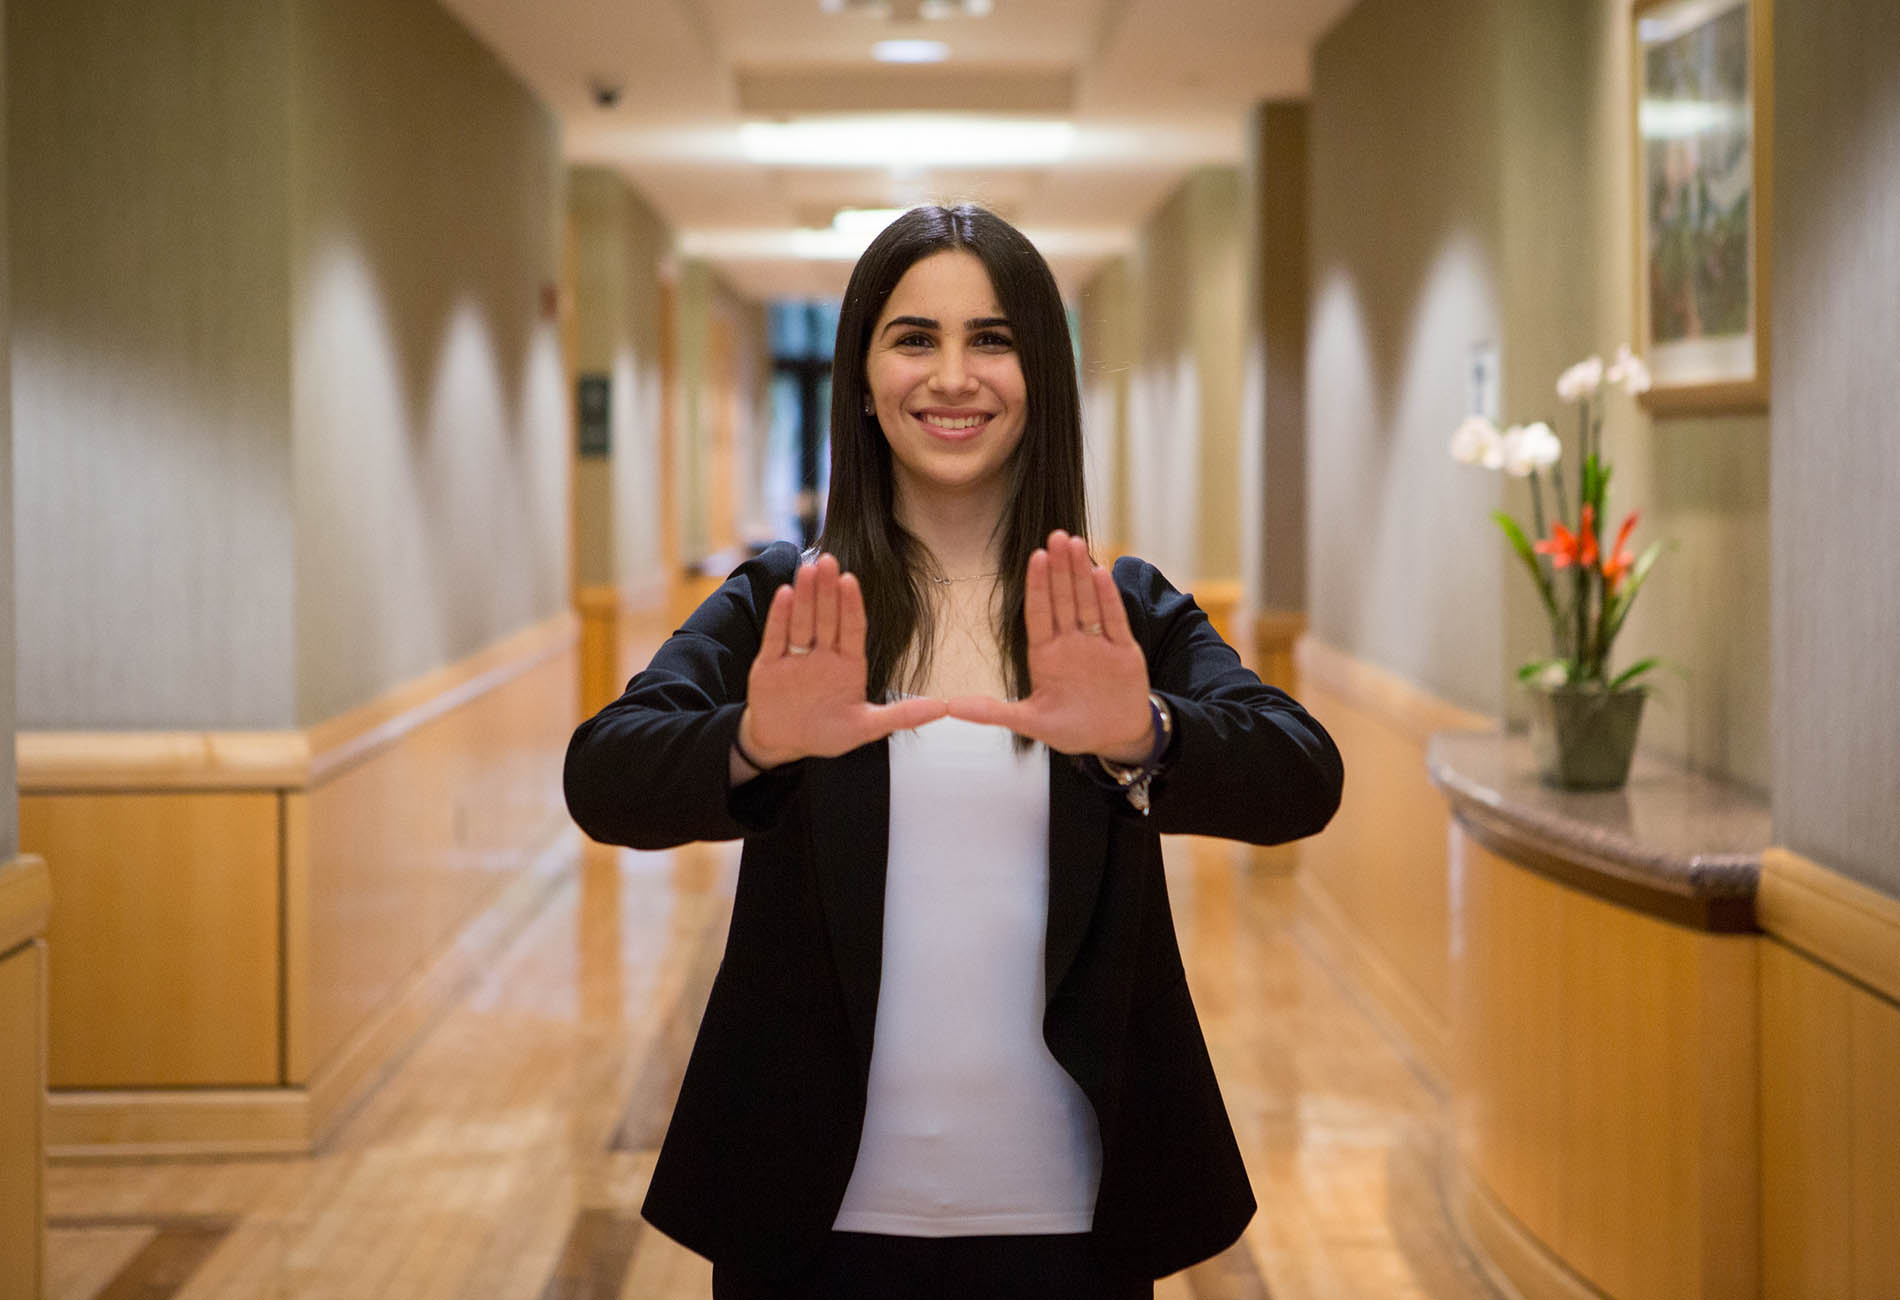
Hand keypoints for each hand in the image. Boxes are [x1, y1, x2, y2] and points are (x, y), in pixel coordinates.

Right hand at [739, 553, 946, 768]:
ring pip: (803, 621)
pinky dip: (780, 616)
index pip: (852, 629)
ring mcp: (796, 657)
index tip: (851, 580)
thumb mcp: (865, 727)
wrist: (782, 743)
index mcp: (848, 665)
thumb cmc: (825, 734)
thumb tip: (942, 708)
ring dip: (805, 596)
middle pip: (827, 618)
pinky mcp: (770, 663)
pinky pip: (776, 636)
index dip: (851, 605)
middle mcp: (823, 655)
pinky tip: (786, 593)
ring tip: (808, 570)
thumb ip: (900, 716)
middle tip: (830, 561)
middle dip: (828, 591)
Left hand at [945, 531, 1152, 760]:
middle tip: (1056, 535)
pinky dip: (1108, 598)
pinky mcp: (1124, 651)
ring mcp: (1097, 644)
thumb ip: (992, 712)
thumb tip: (949, 707)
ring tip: (1076, 543)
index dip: (1038, 585)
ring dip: (1082, 573)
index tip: (1035, 557)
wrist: (1115, 739)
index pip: (1039, 613)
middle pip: (1064, 599)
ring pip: (1087, 601)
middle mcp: (1071, 643)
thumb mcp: (1030, 722)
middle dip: (1060, 568)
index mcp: (1046, 655)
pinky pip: (1115, 620)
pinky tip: (1101, 574)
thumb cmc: (1072, 729)